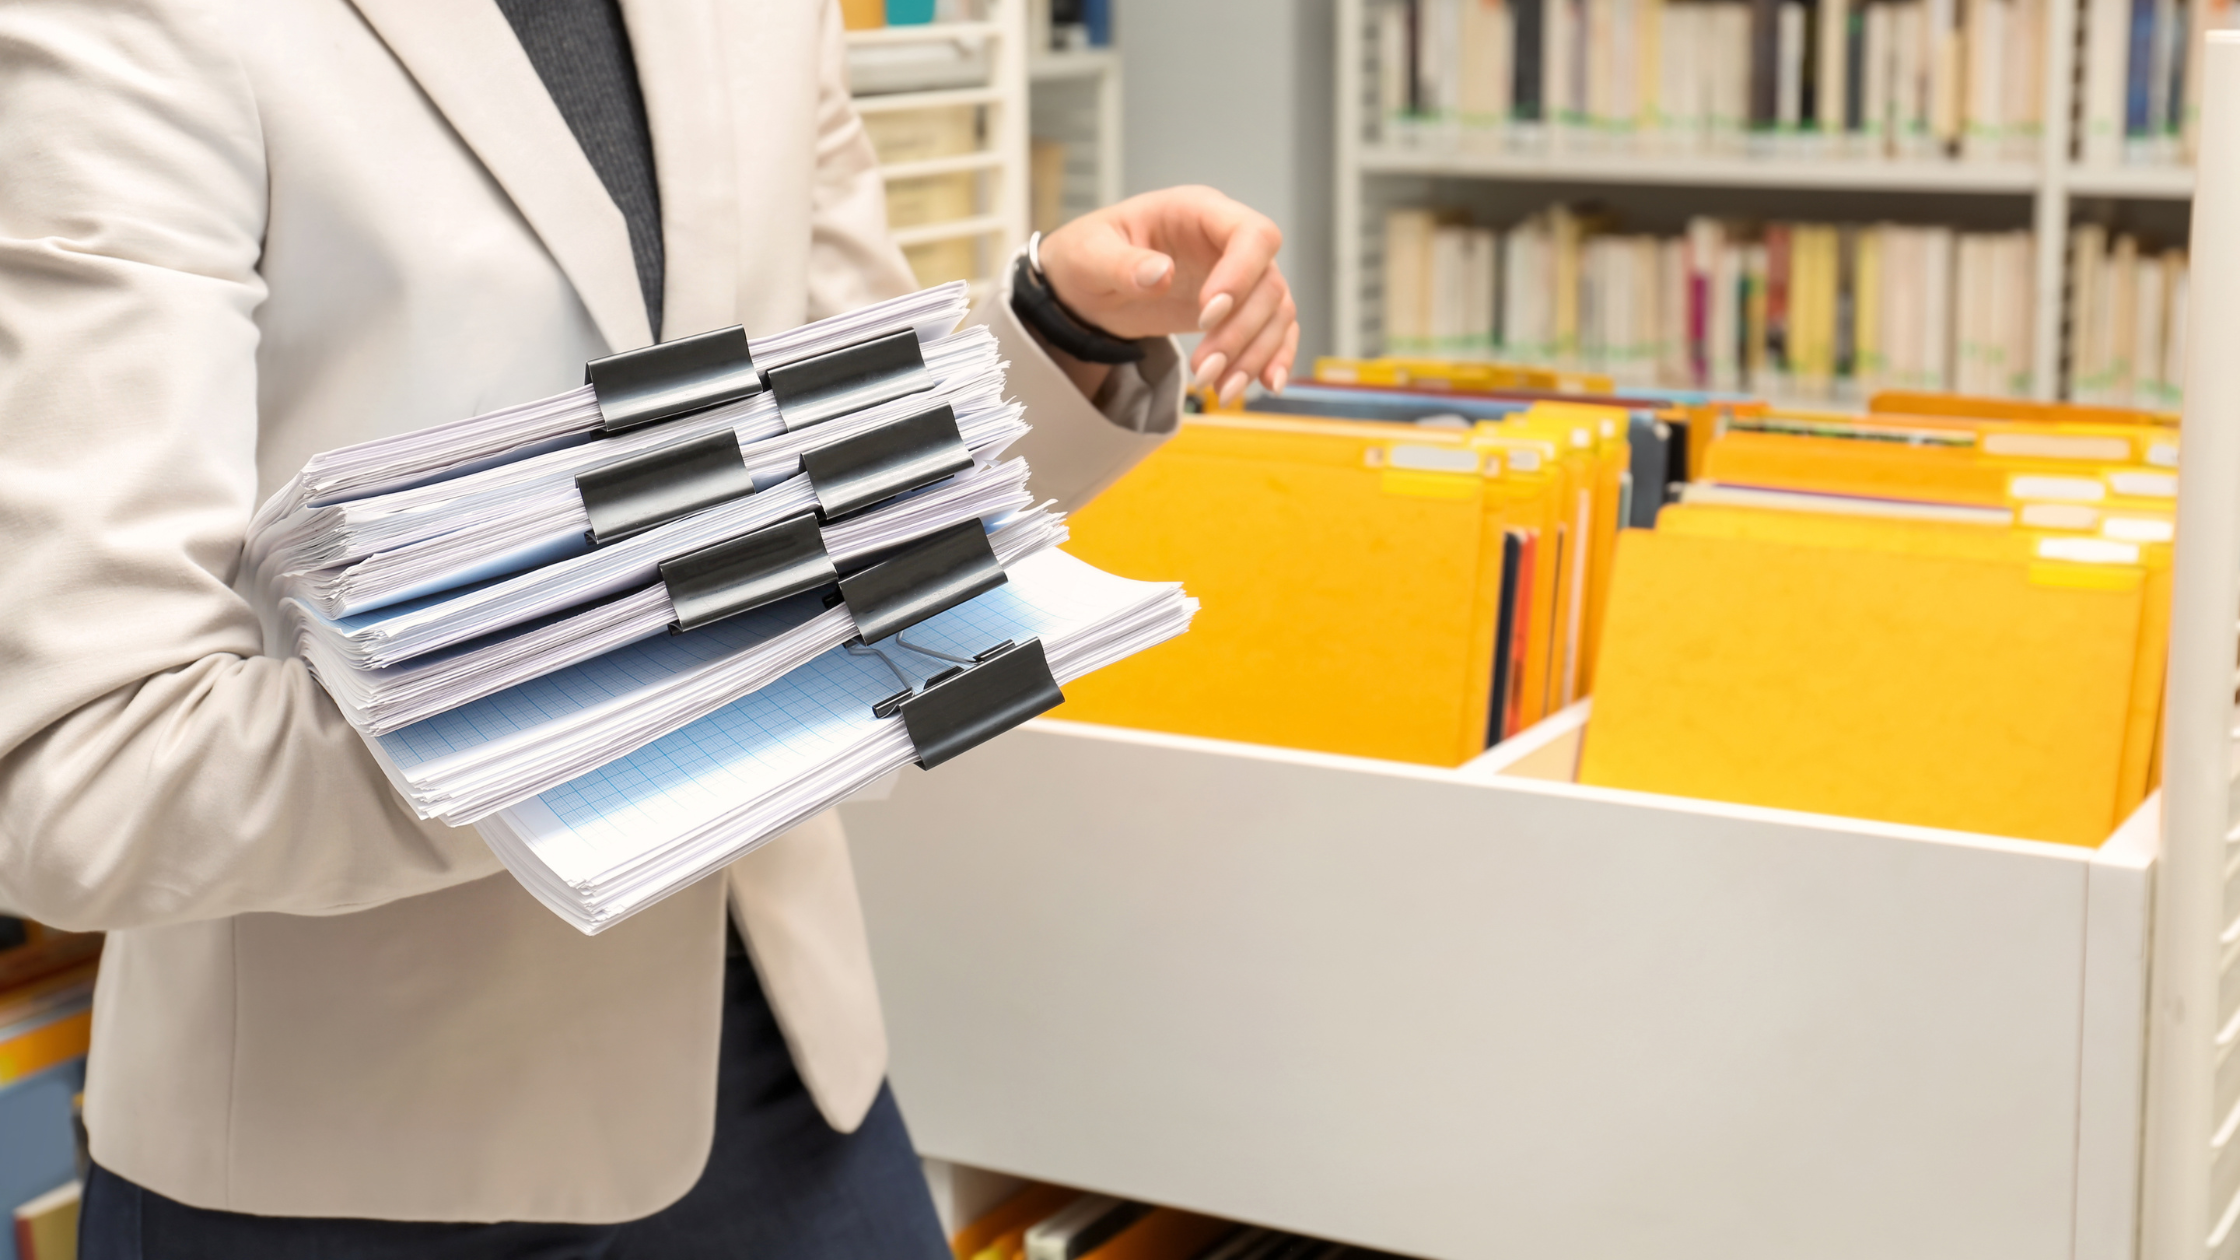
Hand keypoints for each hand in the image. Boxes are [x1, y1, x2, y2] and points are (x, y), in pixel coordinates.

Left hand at [1036, 186, 1298, 405]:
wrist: (1083, 287)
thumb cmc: (1087, 255)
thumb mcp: (1089, 255)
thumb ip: (1123, 264)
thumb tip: (1161, 274)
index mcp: (1197, 211)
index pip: (1251, 234)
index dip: (1241, 275)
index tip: (1208, 315)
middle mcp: (1225, 241)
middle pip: (1268, 283)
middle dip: (1239, 333)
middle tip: (1202, 370)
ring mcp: (1236, 276)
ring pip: (1275, 313)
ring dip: (1253, 356)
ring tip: (1219, 390)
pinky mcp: (1236, 310)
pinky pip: (1273, 331)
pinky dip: (1272, 359)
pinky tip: (1263, 386)